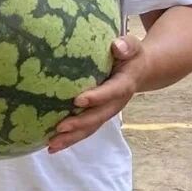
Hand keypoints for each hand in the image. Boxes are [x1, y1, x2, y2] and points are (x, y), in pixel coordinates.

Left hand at [48, 35, 145, 153]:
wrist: (139, 70)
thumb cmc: (130, 55)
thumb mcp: (132, 46)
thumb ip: (127, 45)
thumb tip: (117, 46)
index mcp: (124, 85)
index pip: (111, 92)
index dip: (97, 97)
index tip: (78, 100)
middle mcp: (116, 103)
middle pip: (98, 117)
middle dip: (79, 124)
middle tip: (60, 127)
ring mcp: (107, 112)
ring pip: (90, 128)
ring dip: (72, 137)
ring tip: (52, 144)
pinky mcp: (98, 116)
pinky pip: (85, 129)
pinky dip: (70, 138)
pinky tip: (51, 145)